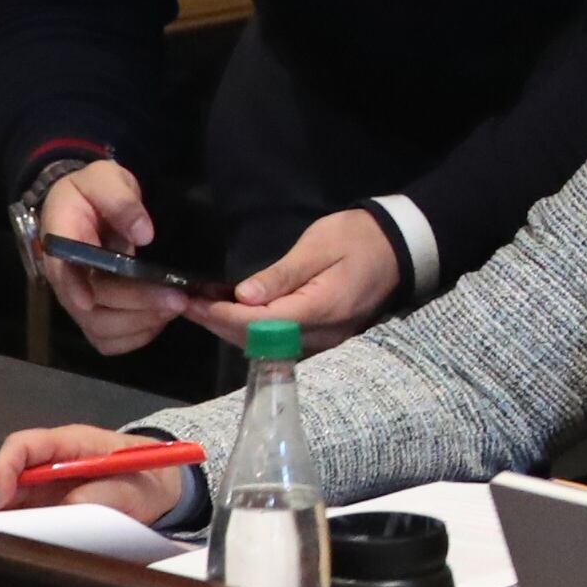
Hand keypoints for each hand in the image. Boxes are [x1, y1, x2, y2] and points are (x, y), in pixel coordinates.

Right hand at [0, 423, 188, 525]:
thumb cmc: (147, 477)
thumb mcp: (133, 486)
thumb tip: (69, 506)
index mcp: (70, 444)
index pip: (24, 445)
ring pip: (4, 502)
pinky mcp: (46, 511)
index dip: (5, 467)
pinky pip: (20, 521)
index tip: (3, 496)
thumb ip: (104, 494)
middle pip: (3, 478)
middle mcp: (48, 465)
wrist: (161, 488)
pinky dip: (7, 534)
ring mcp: (44, 489)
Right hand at [33, 159, 192, 356]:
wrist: (87, 201)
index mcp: (61, 243)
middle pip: (91, 307)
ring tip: (174, 306)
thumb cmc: (94, 189)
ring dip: (139, 324)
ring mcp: (79, 299)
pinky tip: (159, 320)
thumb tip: (143, 234)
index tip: (91, 301)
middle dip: (135, 305)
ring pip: (100, 330)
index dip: (75, 288)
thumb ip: (121, 201)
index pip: (62, 272)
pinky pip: (109, 340)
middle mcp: (65, 278)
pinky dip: (135, 337)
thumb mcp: (105, 179)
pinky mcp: (95, 312)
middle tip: (177, 298)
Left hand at [185, 208, 397, 351]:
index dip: (223, 315)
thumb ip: (282, 275)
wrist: (400, 249)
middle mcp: (321, 335)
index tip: (194, 302)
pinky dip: (251, 332)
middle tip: (186, 306)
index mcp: (320, 310)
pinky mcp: (323, 338)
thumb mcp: (319, 246)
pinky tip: (232, 316)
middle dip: (219, 324)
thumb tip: (243, 296)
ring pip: (266, 347)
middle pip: (259, 341)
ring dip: (231, 330)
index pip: (260, 323)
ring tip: (200, 310)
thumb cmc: (359, 239)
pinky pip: (278, 343)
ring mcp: (323, 341)